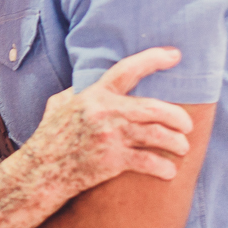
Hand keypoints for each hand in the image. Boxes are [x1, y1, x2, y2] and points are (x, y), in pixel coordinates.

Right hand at [26, 47, 192, 192]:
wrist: (40, 172)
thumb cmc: (49, 137)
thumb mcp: (58, 105)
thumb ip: (77, 91)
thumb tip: (89, 82)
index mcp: (94, 95)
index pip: (127, 70)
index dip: (153, 59)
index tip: (175, 55)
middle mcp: (104, 113)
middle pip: (153, 108)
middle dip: (177, 116)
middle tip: (188, 124)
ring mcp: (109, 137)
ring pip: (156, 136)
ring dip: (176, 142)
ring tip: (183, 147)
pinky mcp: (112, 162)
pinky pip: (147, 162)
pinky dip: (163, 168)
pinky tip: (170, 171)